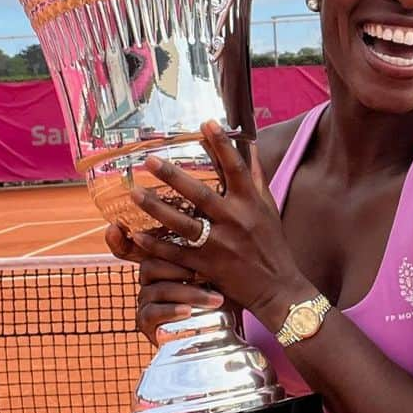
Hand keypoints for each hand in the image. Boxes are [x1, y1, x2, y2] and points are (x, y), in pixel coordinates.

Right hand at [106, 224, 222, 344]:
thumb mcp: (218, 265)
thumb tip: (216, 207)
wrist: (221, 326)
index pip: (135, 246)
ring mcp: (145, 300)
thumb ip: (209, 244)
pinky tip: (188, 312)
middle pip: (152, 265)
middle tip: (207, 274)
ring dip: (190, 294)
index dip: (120, 239)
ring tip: (215, 300)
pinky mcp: (146, 322)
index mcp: (159, 260)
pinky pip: (153, 313)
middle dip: (180, 269)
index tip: (115, 228)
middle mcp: (148, 279)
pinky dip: (172, 311)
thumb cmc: (221, 290)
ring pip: (159, 289)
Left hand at [128, 121, 312, 328]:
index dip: (221, 144)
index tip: (206, 123)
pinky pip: (176, 253)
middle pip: (199, 194)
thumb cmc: (273, 245)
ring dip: (155, 207)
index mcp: (251, 203)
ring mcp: (220, 244)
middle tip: (149, 159)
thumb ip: (258, 177)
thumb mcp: (269, 208)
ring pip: (181, 223)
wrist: (278, 289)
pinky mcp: (208, 266)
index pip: (235, 168)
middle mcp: (235, 220)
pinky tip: (137, 234)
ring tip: (134, 192)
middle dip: (173, 176)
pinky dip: (156, 244)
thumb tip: (252, 146)